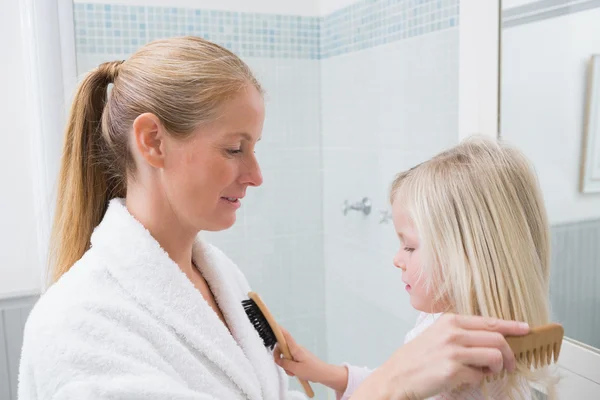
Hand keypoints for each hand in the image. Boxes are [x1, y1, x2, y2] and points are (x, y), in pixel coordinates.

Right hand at [273, 328, 348, 392]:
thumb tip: (278, 359)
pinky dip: (291, 366)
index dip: (279, 330)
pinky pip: (291, 360)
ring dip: (287, 365)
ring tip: (293, 373)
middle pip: (283, 348)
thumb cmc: (313, 371)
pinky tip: (295, 372)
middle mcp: (297, 349)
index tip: (274, 325)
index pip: (286, 336)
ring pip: (287, 356)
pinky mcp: (301, 357)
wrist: (324, 374)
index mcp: (296, 349)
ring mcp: (299, 353)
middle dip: (281, 358)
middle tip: (284, 367)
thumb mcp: (296, 369)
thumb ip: (285, 364)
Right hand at [350, 314, 529, 399]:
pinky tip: (466, 380)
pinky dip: (477, 380)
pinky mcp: (453, 370)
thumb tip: (489, 340)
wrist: (397, 376)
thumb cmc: (416, 358)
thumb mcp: (436, 335)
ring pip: (494, 356)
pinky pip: (479, 376)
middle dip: (509, 354)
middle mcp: (453, 332)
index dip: (511, 326)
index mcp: (450, 320)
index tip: (525, 329)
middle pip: (497, 339)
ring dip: (497, 368)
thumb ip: (460, 334)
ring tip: (489, 374)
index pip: (489, 321)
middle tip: (509, 365)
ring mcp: (453, 350)